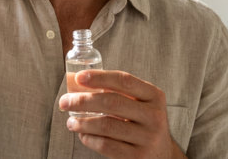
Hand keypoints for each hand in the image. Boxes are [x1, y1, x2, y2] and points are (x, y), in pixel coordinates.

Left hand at [59, 70, 185, 158]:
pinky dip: (90, 139)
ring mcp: (148, 138)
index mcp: (153, 95)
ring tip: (71, 121)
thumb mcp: (137, 103)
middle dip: (83, 100)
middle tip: (65, 101)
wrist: (162, 155)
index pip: (123, 80)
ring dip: (83, 122)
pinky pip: (107, 146)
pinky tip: (83, 135)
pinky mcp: (138, 158)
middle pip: (112, 102)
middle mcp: (154, 115)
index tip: (78, 77)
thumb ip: (113, 91)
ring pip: (107, 125)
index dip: (99, 77)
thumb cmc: (141, 121)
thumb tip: (76, 80)